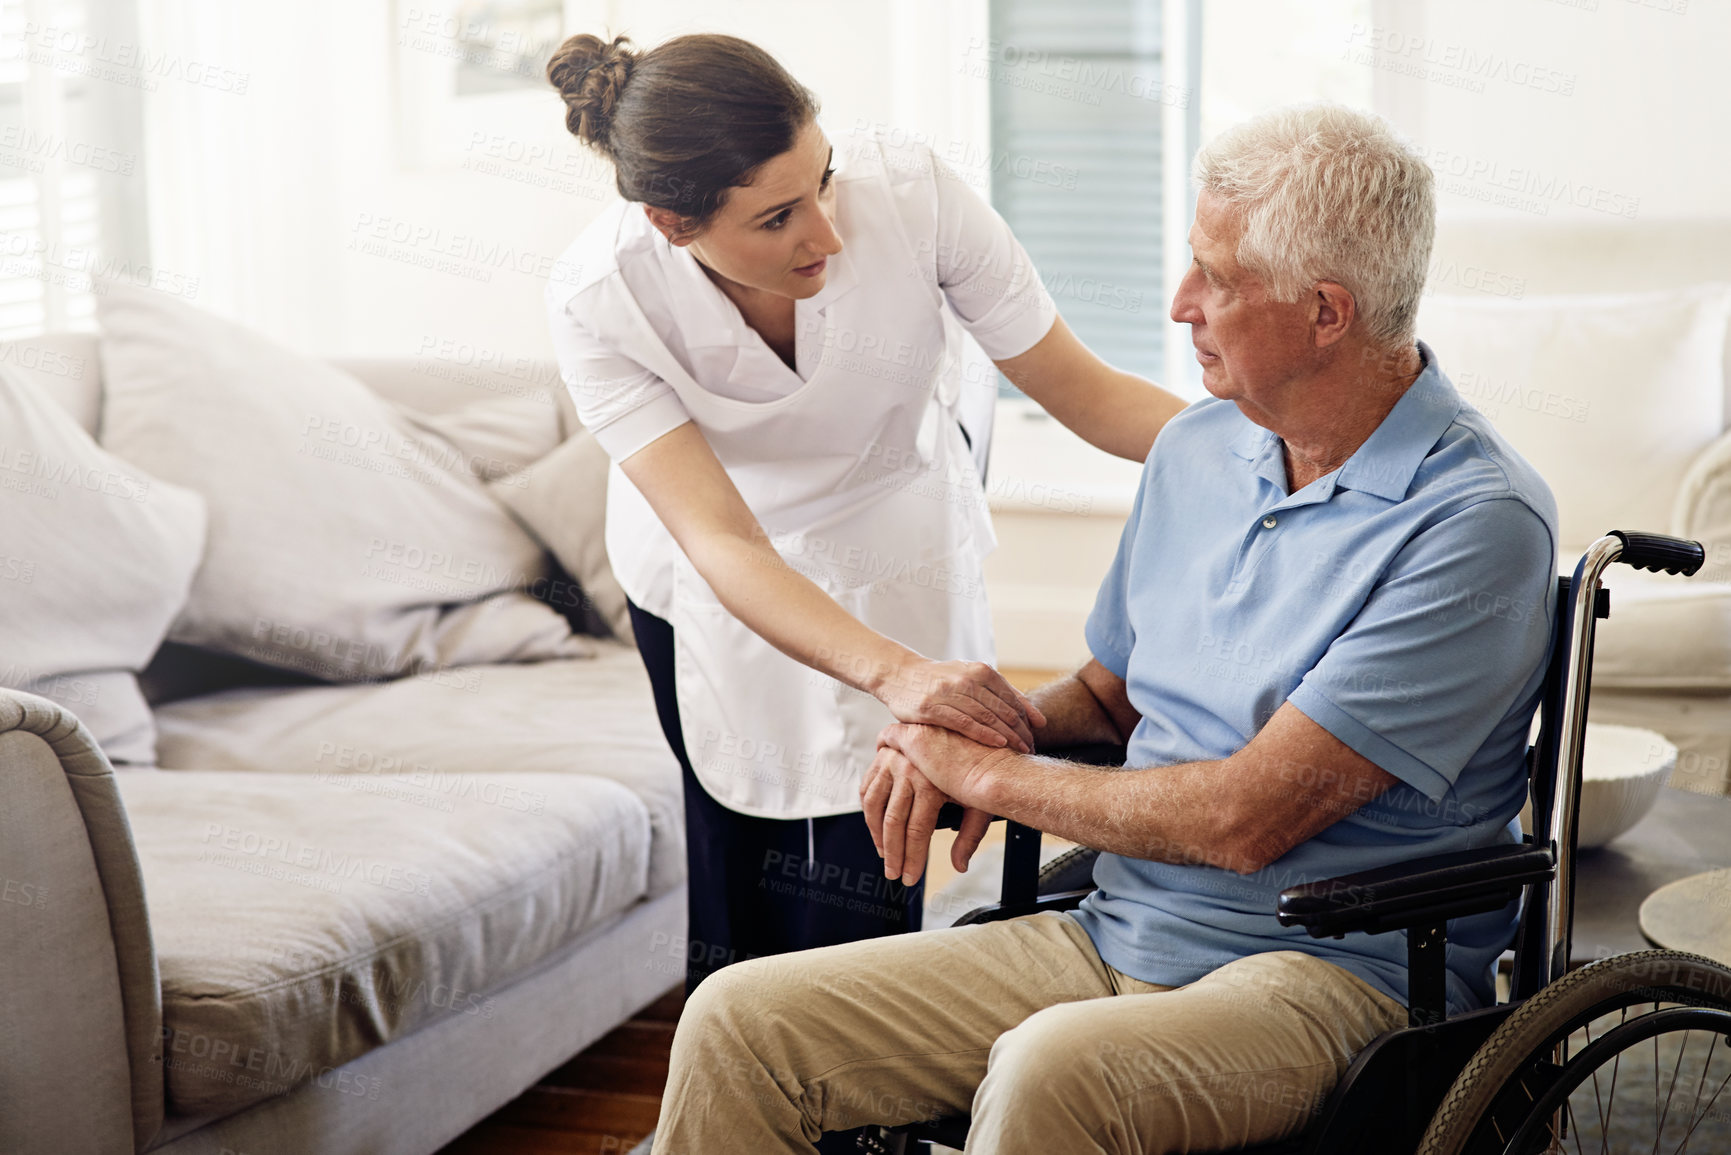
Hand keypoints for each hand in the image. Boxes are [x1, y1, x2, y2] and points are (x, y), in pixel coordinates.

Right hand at [859, 744, 994, 885]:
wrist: (965, 732)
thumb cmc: (975, 769)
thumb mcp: (978, 801)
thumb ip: (969, 836)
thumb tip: (960, 865)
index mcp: (931, 781)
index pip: (916, 831)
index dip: (912, 858)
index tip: (910, 877)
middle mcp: (907, 769)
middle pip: (893, 822)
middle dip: (893, 853)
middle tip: (894, 873)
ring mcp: (892, 761)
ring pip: (874, 807)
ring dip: (876, 835)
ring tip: (884, 853)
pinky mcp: (883, 756)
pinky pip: (867, 788)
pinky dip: (868, 811)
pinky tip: (875, 827)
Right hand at [875, 659, 1046, 752]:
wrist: (900, 675)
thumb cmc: (941, 680)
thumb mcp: (972, 678)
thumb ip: (1003, 694)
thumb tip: (1038, 718)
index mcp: (981, 671)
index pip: (1013, 699)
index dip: (1028, 720)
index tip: (1036, 738)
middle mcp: (968, 678)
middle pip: (1004, 709)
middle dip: (1021, 731)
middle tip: (1031, 749)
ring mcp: (950, 692)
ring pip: (987, 716)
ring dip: (1008, 736)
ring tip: (1020, 751)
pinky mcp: (932, 707)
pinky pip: (964, 722)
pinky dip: (984, 733)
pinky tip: (998, 744)